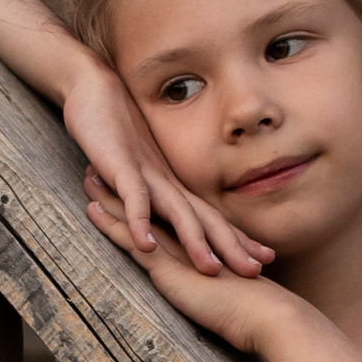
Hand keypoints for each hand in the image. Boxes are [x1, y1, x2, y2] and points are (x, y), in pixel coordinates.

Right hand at [62, 57, 272, 276]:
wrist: (97, 89)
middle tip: (256, 271)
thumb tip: (165, 223)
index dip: (237, 240)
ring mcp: (146, 174)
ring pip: (176, 212)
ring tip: (210, 269)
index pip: (211, 218)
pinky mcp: (120, 167)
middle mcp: (167, 182)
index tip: (264, 261)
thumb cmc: (119, 132)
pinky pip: (134, 198)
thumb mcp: (141, 170)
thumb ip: (153, 195)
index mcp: (173, 186)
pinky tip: (146, 246)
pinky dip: (140, 223)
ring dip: (194, 242)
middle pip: (204, 219)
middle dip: (230, 247)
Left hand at [89, 194, 282, 348]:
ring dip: (111, 197)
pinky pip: (132, 240)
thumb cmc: (256, 314)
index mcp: (199, 248)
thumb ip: (219, 291)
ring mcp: (178, 252)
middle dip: (128, 188)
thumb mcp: (231, 297)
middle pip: (151, 208)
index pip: (170, 219)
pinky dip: (111, 224)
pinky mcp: (169, 268)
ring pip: (137, 217)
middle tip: (106, 166)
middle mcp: (187, 243)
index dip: (152, 202)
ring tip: (89, 176)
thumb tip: (216, 295)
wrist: (268, 316)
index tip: (134, 186)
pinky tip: (90, 209)